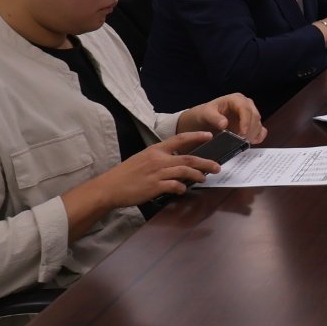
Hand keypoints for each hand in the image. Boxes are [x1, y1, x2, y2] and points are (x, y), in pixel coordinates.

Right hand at [88, 131, 221, 208]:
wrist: (109, 188)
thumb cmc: (125, 174)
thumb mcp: (142, 159)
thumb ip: (160, 158)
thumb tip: (177, 162)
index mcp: (155, 150)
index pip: (180, 139)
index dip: (196, 136)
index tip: (210, 135)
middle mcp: (158, 159)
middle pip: (189, 158)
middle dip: (206, 162)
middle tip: (217, 166)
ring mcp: (157, 173)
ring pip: (185, 171)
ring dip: (197, 175)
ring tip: (204, 178)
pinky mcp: (154, 187)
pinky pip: (174, 186)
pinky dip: (181, 187)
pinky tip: (183, 190)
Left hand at [177, 93, 266, 143]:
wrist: (205, 119)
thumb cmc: (206, 113)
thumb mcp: (206, 114)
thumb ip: (214, 118)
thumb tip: (224, 124)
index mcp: (237, 99)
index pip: (245, 109)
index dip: (246, 121)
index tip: (242, 133)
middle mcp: (247, 105)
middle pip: (255, 116)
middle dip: (250, 129)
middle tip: (241, 140)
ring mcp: (251, 115)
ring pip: (258, 124)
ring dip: (253, 134)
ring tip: (243, 142)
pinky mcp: (252, 124)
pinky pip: (261, 130)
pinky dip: (259, 136)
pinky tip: (252, 141)